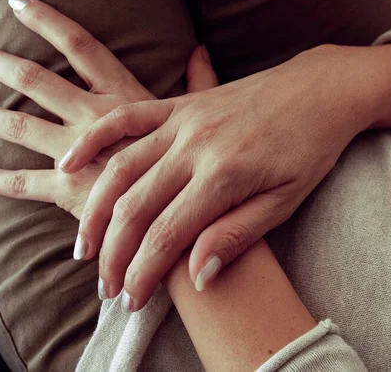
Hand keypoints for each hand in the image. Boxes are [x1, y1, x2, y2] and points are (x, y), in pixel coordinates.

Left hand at [0, 0, 215, 242]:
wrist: (194, 214)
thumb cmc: (200, 165)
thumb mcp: (202, 115)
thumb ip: (199, 83)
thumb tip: (200, 51)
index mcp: (124, 96)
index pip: (82, 47)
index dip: (49, 23)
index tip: (21, 6)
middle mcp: (94, 117)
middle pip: (38, 82)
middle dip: (4, 66)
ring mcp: (78, 153)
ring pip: (22, 127)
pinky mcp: (70, 190)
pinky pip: (25, 183)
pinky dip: (0, 179)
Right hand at [57, 43, 390, 310]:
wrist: (321, 90)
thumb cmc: (310, 148)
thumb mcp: (285, 200)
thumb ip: (238, 235)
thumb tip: (198, 275)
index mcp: (225, 176)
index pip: (168, 235)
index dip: (144, 272)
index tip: (131, 298)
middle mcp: (195, 146)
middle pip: (135, 207)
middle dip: (114, 253)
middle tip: (106, 286)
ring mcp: (184, 120)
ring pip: (120, 166)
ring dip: (94, 209)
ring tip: (83, 245)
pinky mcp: (180, 103)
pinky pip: (126, 117)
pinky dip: (95, 139)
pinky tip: (69, 161)